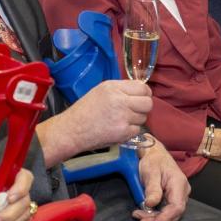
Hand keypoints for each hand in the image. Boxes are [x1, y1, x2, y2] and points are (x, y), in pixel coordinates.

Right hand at [37, 80, 151, 164]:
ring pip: (143, 117)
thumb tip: (140, 91)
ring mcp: (123, 117)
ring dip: (136, 120)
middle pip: (148, 103)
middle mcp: (120, 100)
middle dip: (144, 107)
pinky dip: (130, 131)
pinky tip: (118, 129)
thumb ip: (121, 89)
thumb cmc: (85, 110)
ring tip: (121, 120)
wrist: (72, 130)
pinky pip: (137, 130)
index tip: (140, 98)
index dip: (144, 94)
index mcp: (114, 87)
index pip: (143, 88)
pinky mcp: (123, 132)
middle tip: (134, 111)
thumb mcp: (101, 91)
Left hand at [134, 142, 188, 220]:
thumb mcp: (150, 173)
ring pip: (170, 214)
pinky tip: (144, 213)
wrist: (154, 154)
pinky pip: (166, 210)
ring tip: (139, 216)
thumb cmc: (153, 161)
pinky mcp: (172, 198)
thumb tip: (151, 204)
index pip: (177, 207)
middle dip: (157, 220)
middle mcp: (182, 191)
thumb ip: (152, 189)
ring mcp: (178, 195)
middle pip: (174, 213)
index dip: (166, 218)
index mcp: (178, 183)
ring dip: (154, 218)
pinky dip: (155, 214)